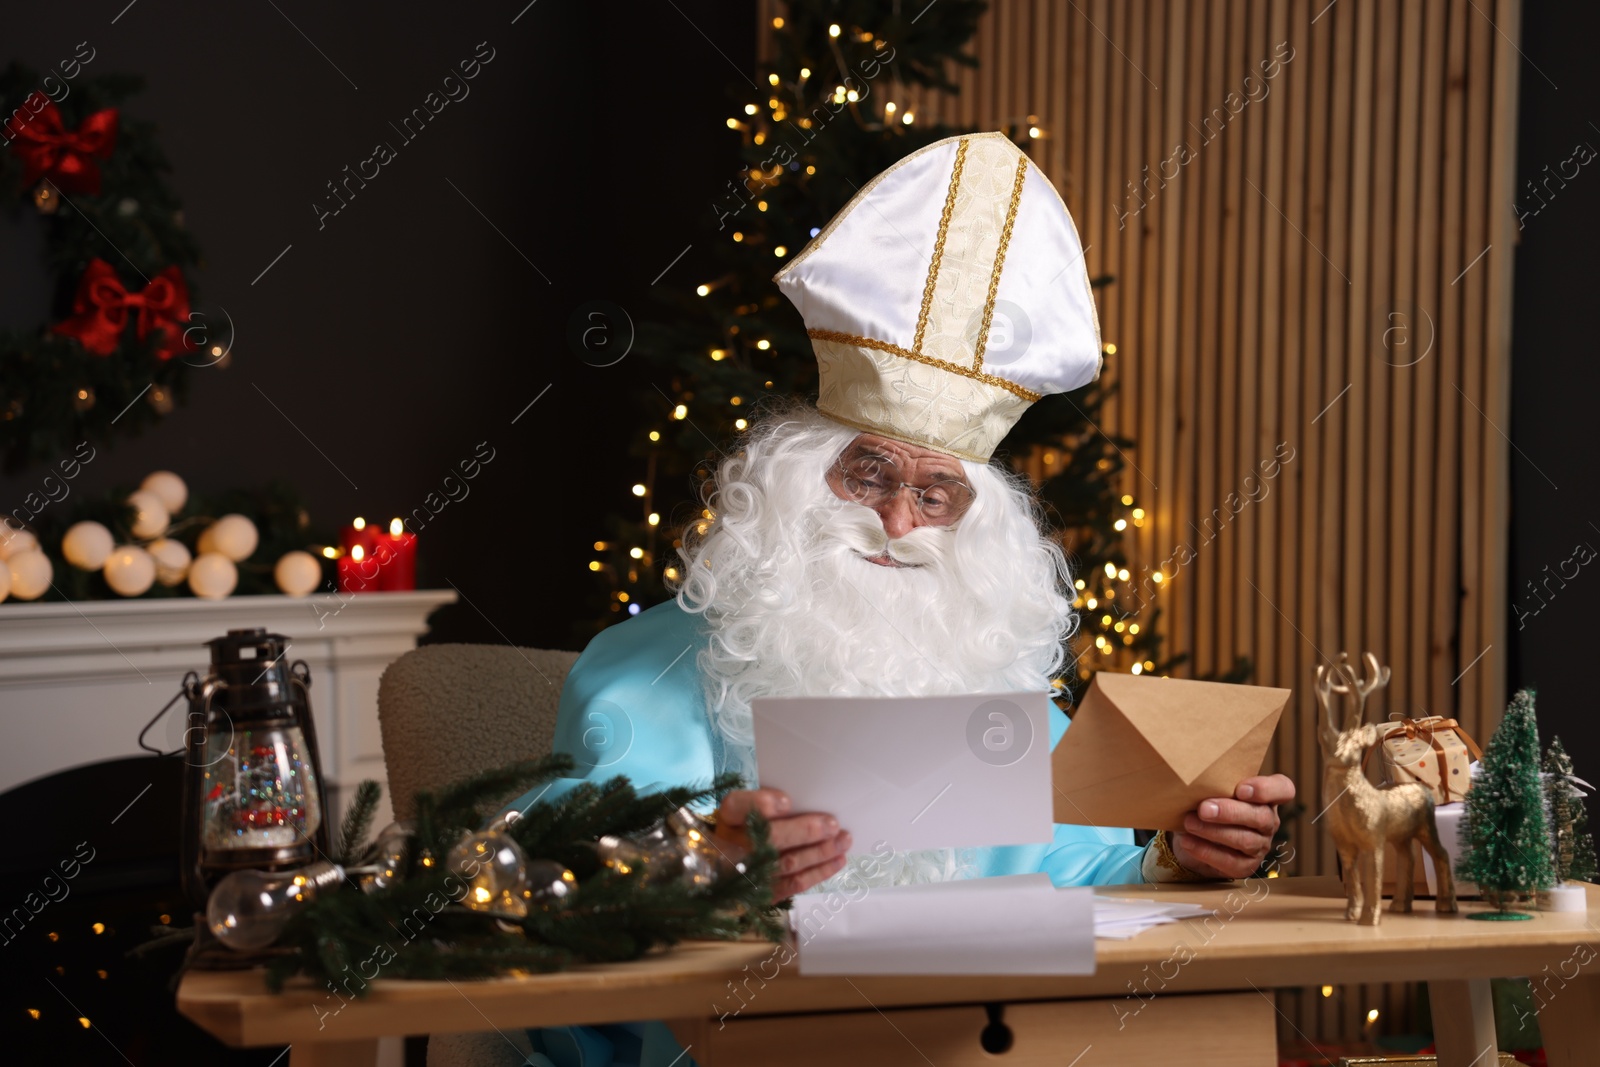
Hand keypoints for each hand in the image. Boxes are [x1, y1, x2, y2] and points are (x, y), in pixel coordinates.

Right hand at [714, 789, 851, 899]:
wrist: (731, 867)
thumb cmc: (749, 827)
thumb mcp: (749, 808)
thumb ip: (767, 801)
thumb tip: (797, 803)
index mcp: (728, 818)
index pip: (736, 806)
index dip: (760, 805)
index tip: (787, 802)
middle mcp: (734, 846)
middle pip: (769, 838)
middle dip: (805, 832)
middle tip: (832, 825)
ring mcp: (750, 874)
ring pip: (788, 863)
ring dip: (820, 853)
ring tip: (843, 841)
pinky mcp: (765, 893)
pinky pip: (795, 884)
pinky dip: (819, 872)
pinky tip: (838, 860)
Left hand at [1171, 774, 1294, 879]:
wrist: (1190, 835)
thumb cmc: (1205, 803)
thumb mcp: (1211, 790)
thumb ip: (1214, 783)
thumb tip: (1196, 778)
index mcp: (1265, 797)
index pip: (1283, 789)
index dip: (1267, 789)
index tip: (1241, 789)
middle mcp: (1268, 821)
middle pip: (1260, 817)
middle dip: (1230, 812)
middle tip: (1203, 809)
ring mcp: (1259, 845)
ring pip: (1244, 840)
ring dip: (1214, 831)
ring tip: (1190, 823)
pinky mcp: (1245, 866)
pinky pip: (1229, 861)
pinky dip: (1205, 851)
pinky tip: (1188, 841)